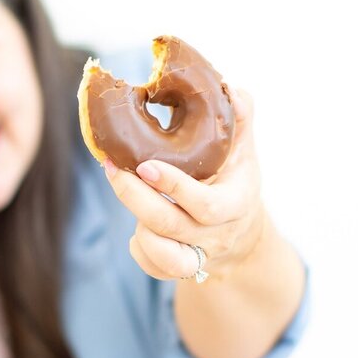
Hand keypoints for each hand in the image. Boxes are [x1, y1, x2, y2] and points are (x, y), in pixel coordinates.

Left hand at [102, 87, 265, 281]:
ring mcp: (198, 255)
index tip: (145, 164)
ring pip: (161, 252)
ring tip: (125, 187)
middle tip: (113, 169)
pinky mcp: (178, 268)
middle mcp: (217, 234)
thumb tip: (228, 88)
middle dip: (136, 198)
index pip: (207, 205)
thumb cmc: (234, 179)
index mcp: (237, 203)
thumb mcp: (243, 148)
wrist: (242, 232)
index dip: (174, 187)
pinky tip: (137, 225)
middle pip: (171, 225)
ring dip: (137, 221)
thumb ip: (239, 116)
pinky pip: (153, 267)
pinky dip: (139, 248)